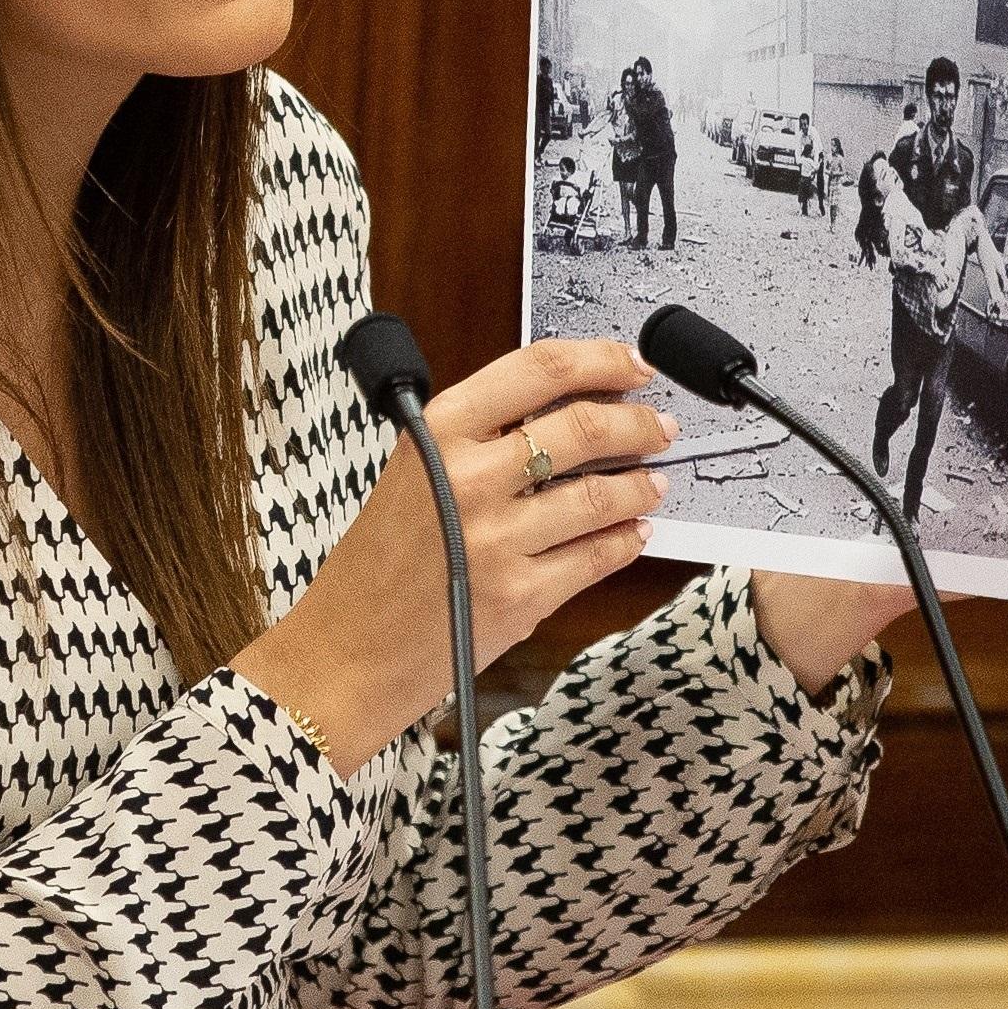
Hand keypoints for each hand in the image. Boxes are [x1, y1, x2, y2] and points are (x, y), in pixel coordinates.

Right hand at [238, 338, 673, 768]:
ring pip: (602, 495)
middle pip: (584, 428)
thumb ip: (478, 437)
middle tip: (658, 427)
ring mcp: (498, 539)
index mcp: (438, 432)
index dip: (600, 360)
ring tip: (653, 483)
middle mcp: (469, 479)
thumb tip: (561, 409)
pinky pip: (598, 557)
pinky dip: (626, 540)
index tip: (632, 364)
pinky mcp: (522, 595)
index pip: (537, 369)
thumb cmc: (376, 563)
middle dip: (638, 425)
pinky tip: (632, 532)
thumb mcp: (413, 472)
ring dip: (641, 486)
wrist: (348, 649)